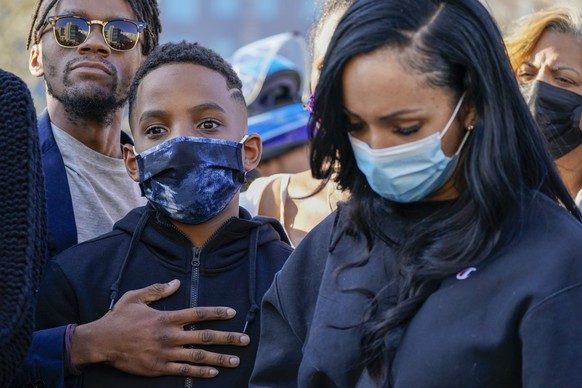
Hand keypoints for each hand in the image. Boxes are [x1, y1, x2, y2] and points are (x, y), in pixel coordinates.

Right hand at [71, 279, 249, 377]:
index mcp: (166, 317)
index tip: (232, 312)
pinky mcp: (159, 367)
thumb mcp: (136, 297)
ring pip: (198, 356)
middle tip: (245, 340)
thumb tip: (176, 283)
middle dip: (227, 338)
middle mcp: (170, 336)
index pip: (198, 313)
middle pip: (205, 336)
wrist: (101, 342)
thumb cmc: (119, 318)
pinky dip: (200, 372)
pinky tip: (214, 372)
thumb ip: (157, 290)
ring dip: (219, 358)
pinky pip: (184, 370)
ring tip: (236, 360)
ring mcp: (166, 353)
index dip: (217, 313)